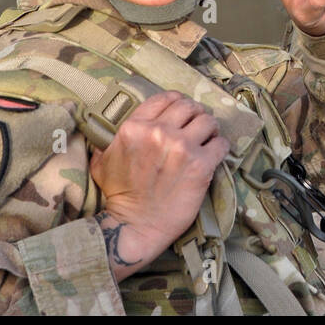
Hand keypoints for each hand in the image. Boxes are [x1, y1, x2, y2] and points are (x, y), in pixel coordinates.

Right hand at [89, 91, 229, 273]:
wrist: (135, 226)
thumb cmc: (119, 195)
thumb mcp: (103, 161)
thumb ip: (108, 139)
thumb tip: (112, 128)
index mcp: (135, 127)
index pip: (165, 98)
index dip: (177, 101)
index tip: (183, 111)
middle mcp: (159, 132)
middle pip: (189, 106)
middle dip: (195, 114)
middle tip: (197, 125)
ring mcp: (182, 148)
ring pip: (208, 121)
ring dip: (210, 129)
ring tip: (209, 138)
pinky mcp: (201, 165)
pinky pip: (221, 144)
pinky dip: (221, 147)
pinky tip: (215, 153)